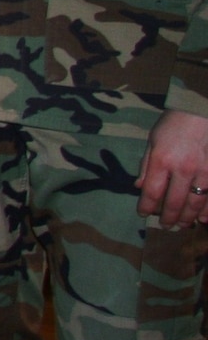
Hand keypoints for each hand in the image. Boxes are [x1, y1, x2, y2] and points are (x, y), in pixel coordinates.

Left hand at [137, 109, 207, 227]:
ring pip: (196, 203)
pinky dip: (207, 211)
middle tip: (165, 226)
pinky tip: (203, 219)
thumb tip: (139, 187)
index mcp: (162, 160)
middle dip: (168, 217)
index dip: (146, 206)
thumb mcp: (153, 141)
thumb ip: (147, 165)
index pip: (152, 191)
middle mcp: (183, 169)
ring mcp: (204, 172)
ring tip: (181, 225)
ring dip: (187, 218)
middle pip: (174, 202)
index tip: (143, 214)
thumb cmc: (174, 125)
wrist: (201, 113)